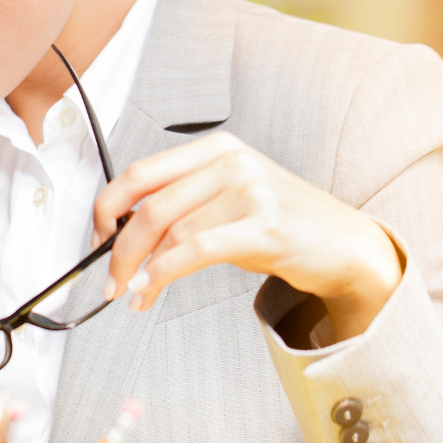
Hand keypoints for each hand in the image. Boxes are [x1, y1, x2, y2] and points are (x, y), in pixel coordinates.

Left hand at [90, 132, 403, 340]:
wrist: (345, 244)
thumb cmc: (282, 225)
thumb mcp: (228, 202)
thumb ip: (182, 207)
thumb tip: (125, 237)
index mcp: (216, 149)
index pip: (140, 172)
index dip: (106, 208)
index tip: (96, 238)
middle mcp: (231, 162)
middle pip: (149, 205)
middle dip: (117, 247)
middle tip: (108, 277)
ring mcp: (250, 191)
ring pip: (169, 230)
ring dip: (139, 269)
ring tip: (131, 293)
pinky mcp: (265, 226)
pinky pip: (196, 249)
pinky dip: (163, 272)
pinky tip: (149, 289)